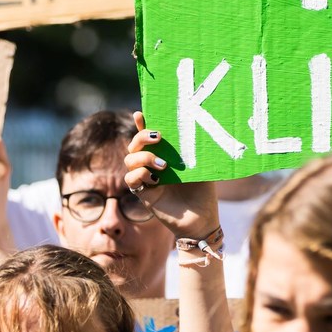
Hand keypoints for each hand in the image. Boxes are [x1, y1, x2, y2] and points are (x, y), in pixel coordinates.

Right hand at [124, 111, 220, 239]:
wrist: (202, 219)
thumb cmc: (203, 191)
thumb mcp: (200, 167)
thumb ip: (193, 152)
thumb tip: (199, 131)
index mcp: (165, 155)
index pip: (149, 136)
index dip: (142, 123)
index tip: (140, 113)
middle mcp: (152, 164)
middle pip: (134, 144)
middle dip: (142, 137)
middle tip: (159, 137)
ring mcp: (146, 178)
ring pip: (129, 160)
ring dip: (143, 157)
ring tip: (163, 165)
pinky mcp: (144, 194)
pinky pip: (131, 180)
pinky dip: (140, 175)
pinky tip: (156, 180)